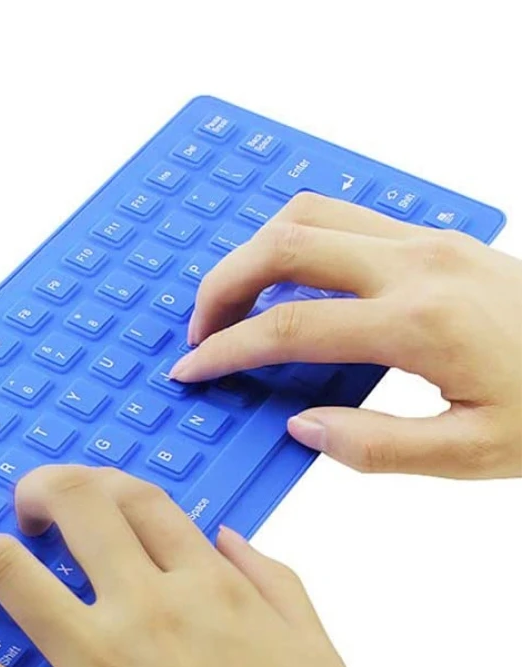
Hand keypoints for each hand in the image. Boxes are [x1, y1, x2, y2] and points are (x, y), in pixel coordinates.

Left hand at [0, 466, 438, 666]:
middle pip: (76, 508)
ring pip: (13, 576)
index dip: (108, 484)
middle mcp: (148, 610)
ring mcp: (98, 666)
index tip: (91, 496)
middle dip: (41, 490)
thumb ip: (275, 583)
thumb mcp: (317, 654)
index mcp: (209, 589)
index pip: (142, 500)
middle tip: (28, 507)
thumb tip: (229, 536)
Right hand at [168, 193, 521, 478]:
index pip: (290, 327)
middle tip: (199, 330)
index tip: (193, 370)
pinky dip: (296, 239)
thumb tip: (303, 427)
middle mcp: (418, 264)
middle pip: (285, 244)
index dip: (227, 350)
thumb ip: (376, 445)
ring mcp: (429, 241)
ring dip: (256, 252)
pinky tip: (291, 279)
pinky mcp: (438, 238)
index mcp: (419, 323)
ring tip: (234, 301)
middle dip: (223, 284)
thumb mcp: (473, 453)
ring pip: (310, 213)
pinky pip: (343, 216)